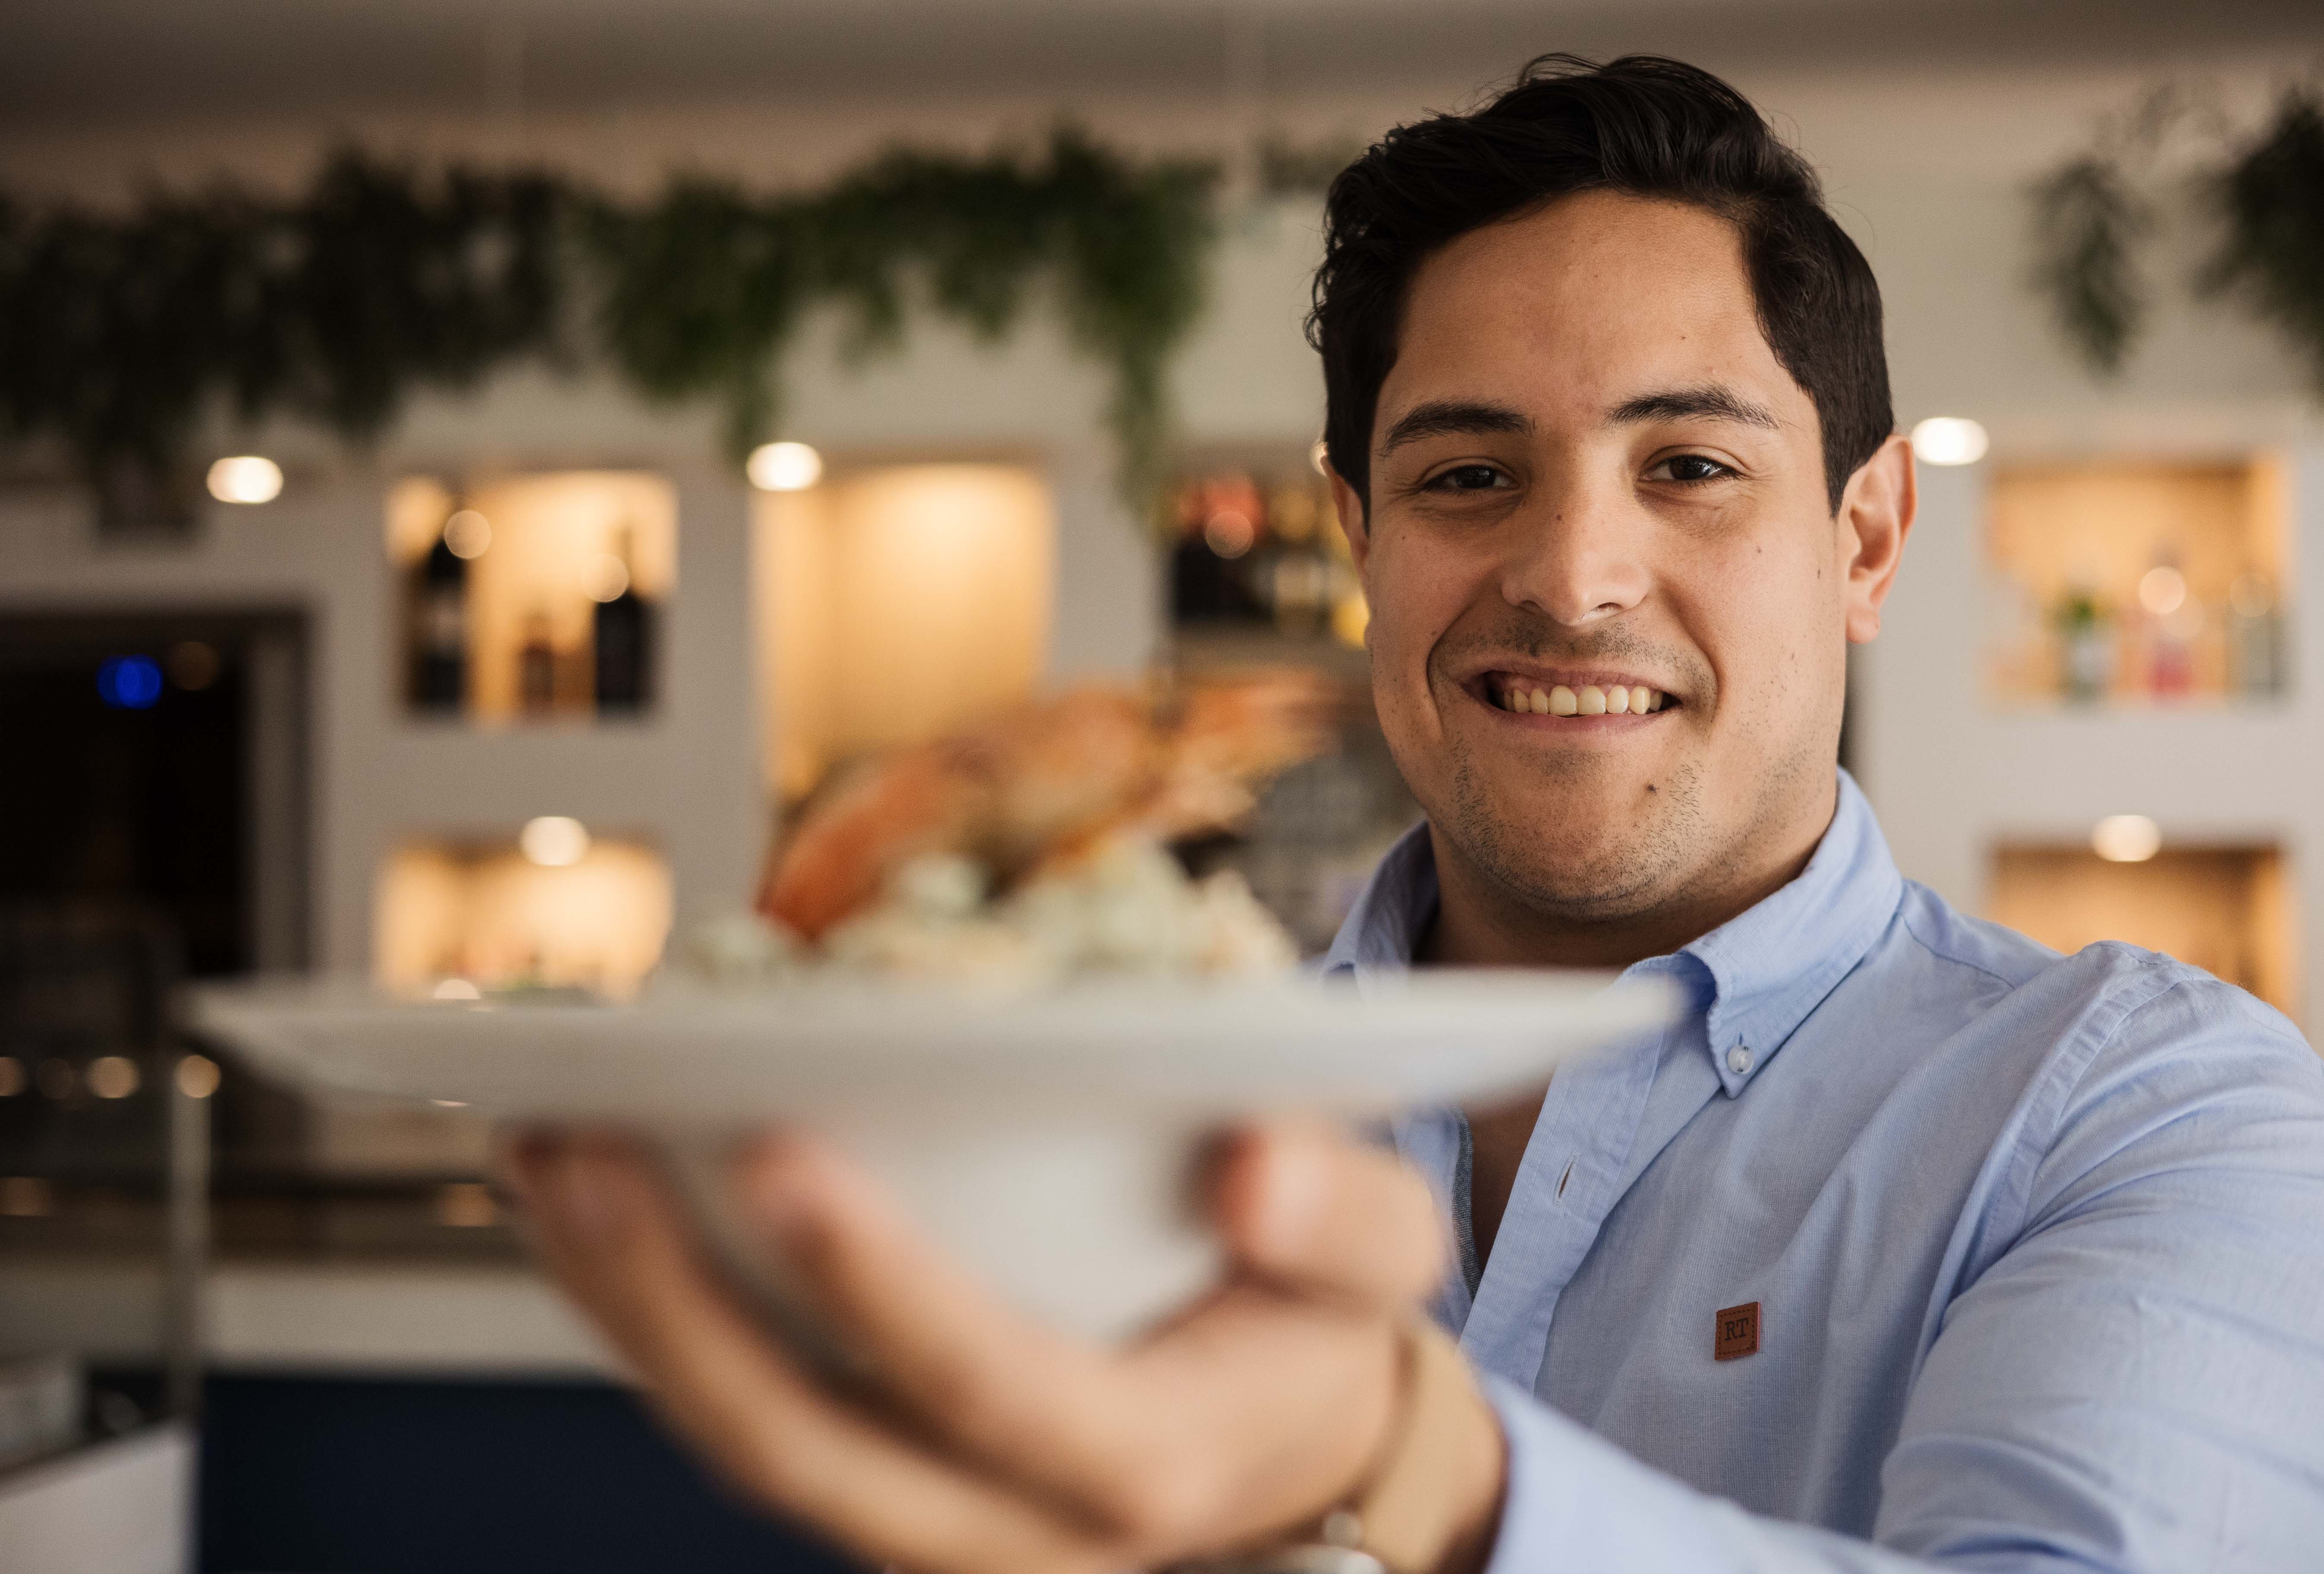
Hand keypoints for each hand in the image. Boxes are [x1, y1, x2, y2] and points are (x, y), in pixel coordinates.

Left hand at [501, 1120, 1502, 1573]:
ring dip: (624, 1304)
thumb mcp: (1383, 1257)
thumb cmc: (1312, 1323)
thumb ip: (1343, 1215)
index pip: (993, 1396)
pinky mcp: (861, 1468)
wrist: (1273, 1435)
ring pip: (738, 1438)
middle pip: (806, 1449)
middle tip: (580, 1144)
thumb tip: (1251, 1170)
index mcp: (1140, 1465)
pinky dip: (642, 1308)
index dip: (885, 1291)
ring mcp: (914, 1515)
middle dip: (676, 1306)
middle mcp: (1004, 1529)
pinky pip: (728, 1407)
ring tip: (539, 1148)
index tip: (786, 1152)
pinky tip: (577, 1192)